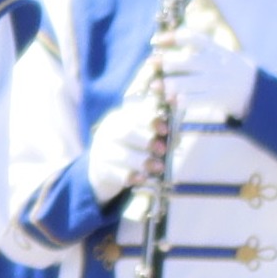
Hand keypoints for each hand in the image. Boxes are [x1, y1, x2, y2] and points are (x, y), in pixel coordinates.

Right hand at [83, 87, 163, 202]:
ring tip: (159, 167)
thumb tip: (175, 99)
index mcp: (121, 116)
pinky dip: (130, 176)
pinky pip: (115, 173)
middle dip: (147, 140)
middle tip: (162, 149)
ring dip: (143, 161)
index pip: (135, 112)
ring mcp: (102, 150)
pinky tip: (142, 179)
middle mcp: (109, 130)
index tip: (165, 129)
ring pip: (122, 154)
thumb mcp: (146, 132)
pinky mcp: (100, 169)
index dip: (151, 119)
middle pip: (126, 131)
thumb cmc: (133, 146)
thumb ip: (163, 121)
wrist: (106, 169)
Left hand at [152, 25, 254, 125]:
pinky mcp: (218, 98)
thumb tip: (167, 44)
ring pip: (190, 82)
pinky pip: (198, 99)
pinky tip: (173, 101)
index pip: (193, 38)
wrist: (257, 91)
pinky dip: (184, 100)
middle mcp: (216, 64)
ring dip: (170, 85)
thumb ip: (199, 50)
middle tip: (151, 62)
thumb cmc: (230, 72)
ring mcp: (217, 82)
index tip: (155, 40)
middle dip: (167, 62)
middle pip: (188, 61)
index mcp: (216, 50)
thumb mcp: (221, 55)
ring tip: (156, 86)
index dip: (173, 37)